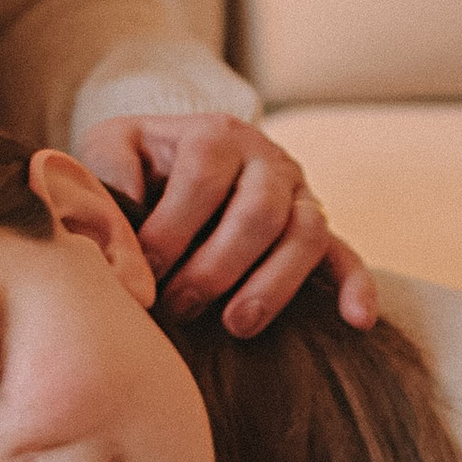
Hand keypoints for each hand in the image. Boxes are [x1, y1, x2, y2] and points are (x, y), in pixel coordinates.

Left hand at [78, 113, 375, 336]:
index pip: (203, 179)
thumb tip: (115, 224)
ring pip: (305, 236)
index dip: (171, 231)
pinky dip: (356, 287)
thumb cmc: (137, 167)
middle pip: (259, 212)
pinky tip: (357, 321)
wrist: (172, 165)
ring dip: (272, 285)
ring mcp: (298, 194)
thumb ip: (105, 175)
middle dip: (216, 267)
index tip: (142, 275)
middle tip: (178, 308)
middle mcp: (266, 158)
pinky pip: (346, 255)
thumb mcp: (112, 152)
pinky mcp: (317, 229)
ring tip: (235, 326)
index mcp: (214, 135)